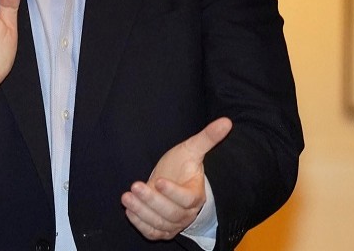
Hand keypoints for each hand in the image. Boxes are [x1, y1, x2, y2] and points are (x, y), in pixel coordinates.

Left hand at [121, 118, 231, 240]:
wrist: (176, 183)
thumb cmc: (184, 166)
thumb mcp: (193, 150)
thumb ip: (208, 137)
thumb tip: (226, 121)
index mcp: (195, 195)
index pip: (186, 199)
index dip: (173, 193)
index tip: (159, 180)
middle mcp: (186, 213)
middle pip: (171, 213)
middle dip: (152, 201)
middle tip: (135, 186)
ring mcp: (174, 223)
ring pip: (159, 224)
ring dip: (141, 211)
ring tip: (126, 197)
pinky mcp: (161, 229)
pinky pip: (151, 232)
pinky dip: (140, 224)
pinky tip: (129, 210)